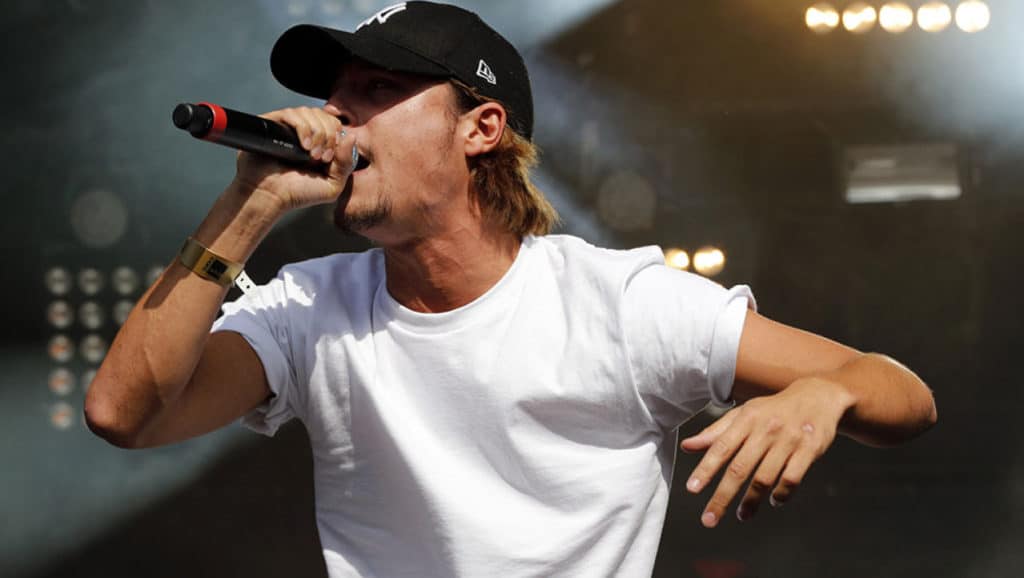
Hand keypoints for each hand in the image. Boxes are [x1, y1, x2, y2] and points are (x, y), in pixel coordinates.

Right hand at [233, 106, 357, 211]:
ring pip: (309, 112)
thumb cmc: (298, 194)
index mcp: (319, 143)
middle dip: (327, 135)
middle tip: (320, 158)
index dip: (336, 137)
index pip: (334, 124)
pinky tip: (303, 146)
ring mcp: (288, 127)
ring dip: (316, 132)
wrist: (270, 196)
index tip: (329, 158)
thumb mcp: (332, 185)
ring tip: (310, 155)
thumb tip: (351, 136)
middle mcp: (304, 133)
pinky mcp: (272, 124)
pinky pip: (291, 113)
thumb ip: (346, 164)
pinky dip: (302, 127)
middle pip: (324, 115)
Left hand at [679, 377, 853, 526]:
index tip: (692, 489)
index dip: (705, 469)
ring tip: (742, 515)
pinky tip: (773, 501)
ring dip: (751, 501)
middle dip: (722, 496)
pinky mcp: (809, 450)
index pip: (721, 447)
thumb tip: (687, 446)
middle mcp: (766, 430)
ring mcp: (788, 440)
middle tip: (710, 518)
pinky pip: (791, 479)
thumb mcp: (744, 413)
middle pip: (739, 468)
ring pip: (764, 478)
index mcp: (746, 419)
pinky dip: (781, 494)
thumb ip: (716, 432)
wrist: (818, 396)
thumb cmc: (774, 409)